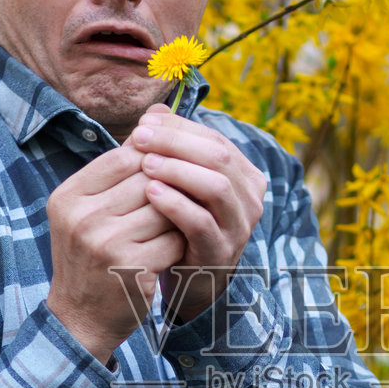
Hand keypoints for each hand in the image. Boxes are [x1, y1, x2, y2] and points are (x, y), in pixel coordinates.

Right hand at [46, 142, 185, 362]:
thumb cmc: (89, 257)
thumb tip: (159, 112)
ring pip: (165, 209)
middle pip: (147, 180)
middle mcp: (82, 218)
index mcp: (68, 197)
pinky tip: (169, 253)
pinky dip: (177, 245)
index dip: (152, 161)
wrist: (79, 319)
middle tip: (175, 203)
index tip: (163, 176)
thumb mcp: (87, 210)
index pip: (123, 156)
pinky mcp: (132, 268)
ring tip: (171, 228)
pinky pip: (173, 241)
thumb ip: (118, 169)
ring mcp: (106, 244)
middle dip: (168, 189)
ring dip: (175, 218)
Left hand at [128, 104, 266, 322]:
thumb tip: (155, 109)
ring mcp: (239, 226)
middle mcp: (249, 197)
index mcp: (243, 174)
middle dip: (176, 143)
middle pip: (218, 156)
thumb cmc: (180, 223)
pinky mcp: (221, 251)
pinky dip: (175, 203)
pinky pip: (201, 221)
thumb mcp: (178, 183)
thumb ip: (171, 148)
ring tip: (144, 164)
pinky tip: (150, 193)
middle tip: (139, 138)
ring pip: (215, 187)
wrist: (189, 278)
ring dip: (177, 170)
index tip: (143, 123)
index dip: (178, 127)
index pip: (214, 139)